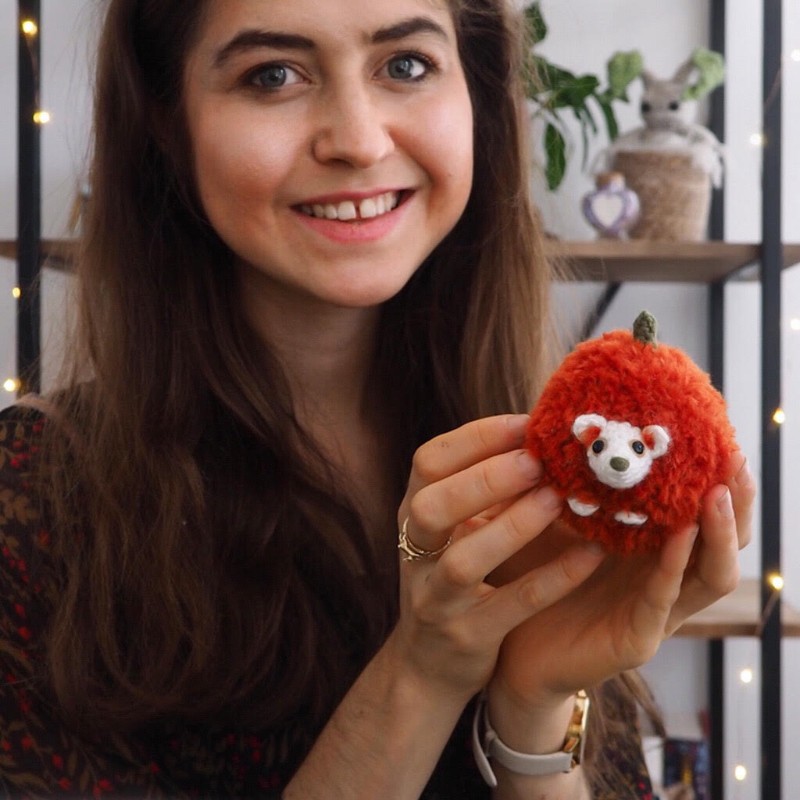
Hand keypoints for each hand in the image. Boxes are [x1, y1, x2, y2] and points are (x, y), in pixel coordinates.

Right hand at [387, 414, 605, 702]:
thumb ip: (481, 485)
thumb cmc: (452, 575)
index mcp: (413, 513)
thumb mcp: (452, 527)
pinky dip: (552, 577)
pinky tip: (591, 554)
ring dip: (512, 526)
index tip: (526, 424)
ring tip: (558, 499)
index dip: (475, 438)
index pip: (428, 463)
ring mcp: (437, 598)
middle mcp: (416, 552)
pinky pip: (511, 604)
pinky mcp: (468, 636)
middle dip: (486, 479)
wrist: (428, 662)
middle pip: (432, 507)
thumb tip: (540, 431)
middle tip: (537, 461)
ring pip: (463, 560)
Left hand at [488, 449, 754, 712]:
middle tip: (735, 458)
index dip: (717, 478)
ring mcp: (656, 612)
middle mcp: (663, 578)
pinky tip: (679, 538)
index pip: (701, 511)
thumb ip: (566, 484)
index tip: (720, 436)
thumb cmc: (531, 576)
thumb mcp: (553, 521)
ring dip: (718, 533)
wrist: (507, 643)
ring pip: (712, 575)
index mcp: (649, 547)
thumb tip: (559, 422)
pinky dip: (674, 567)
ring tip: (717, 494)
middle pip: (724, 541)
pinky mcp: (637, 639)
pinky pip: (664, 601)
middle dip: (736, 501)